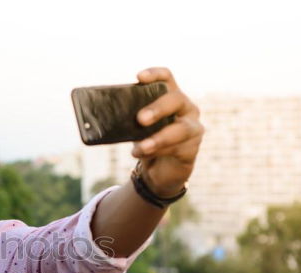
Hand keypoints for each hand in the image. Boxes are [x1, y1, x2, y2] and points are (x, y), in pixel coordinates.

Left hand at [131, 67, 203, 196]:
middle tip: (140, 119)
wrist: (158, 171)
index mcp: (170, 97)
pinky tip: (145, 155)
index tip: (139, 77)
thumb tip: (107, 116)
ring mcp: (193, 128)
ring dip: (159, 138)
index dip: (155, 74)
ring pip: (181, 129)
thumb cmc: (147, 142)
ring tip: (140, 148)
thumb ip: (130, 119)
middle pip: (176, 99)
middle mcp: (186, 109)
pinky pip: (178, 148)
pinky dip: (159, 152)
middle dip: (158, 108)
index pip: (167, 78)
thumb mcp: (137, 128)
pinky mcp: (192, 149)